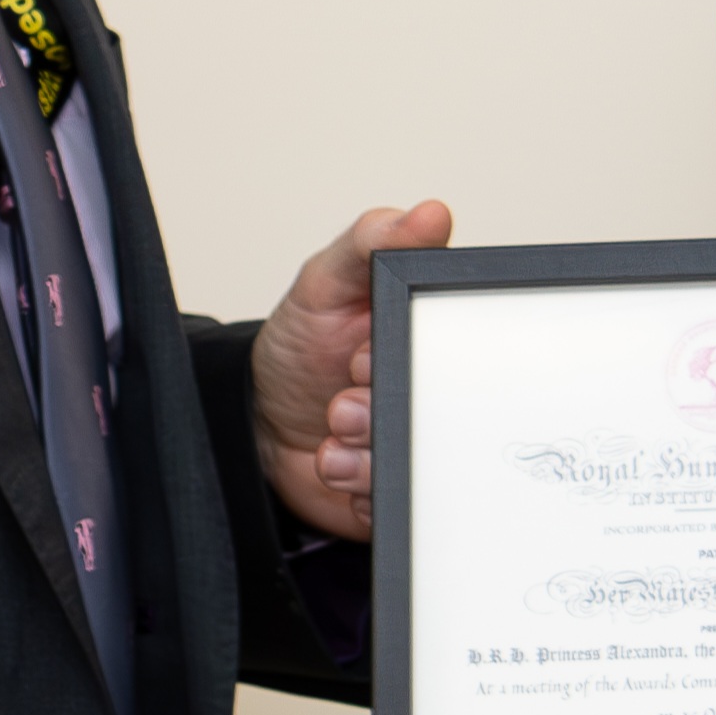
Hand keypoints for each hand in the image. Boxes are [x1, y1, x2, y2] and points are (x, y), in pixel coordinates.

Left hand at [251, 200, 451, 539]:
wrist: (256, 424)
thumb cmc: (299, 347)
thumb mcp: (325, 282)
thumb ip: (370, 244)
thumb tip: (430, 213)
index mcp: (428, 339)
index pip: (459, 347)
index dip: (412, 357)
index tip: (364, 356)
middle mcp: (430, 392)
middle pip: (442, 411)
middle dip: (382, 411)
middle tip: (341, 404)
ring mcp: (417, 443)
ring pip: (420, 461)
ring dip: (369, 457)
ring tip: (331, 442)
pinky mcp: (401, 491)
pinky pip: (400, 501)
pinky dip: (364, 489)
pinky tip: (337, 469)